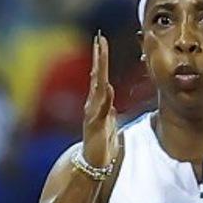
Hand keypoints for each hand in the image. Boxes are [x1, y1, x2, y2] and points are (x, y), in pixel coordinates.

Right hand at [82, 33, 117, 169]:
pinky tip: (108, 88)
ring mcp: (93, 114)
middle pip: (97, 77)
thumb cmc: (103, 142)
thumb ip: (108, 106)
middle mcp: (93, 105)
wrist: (95, 163)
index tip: (102, 41)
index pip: (100, 76)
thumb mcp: (109, 120)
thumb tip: (109, 91)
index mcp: (98, 102)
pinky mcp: (95, 127)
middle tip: (100, 39)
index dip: (101, 59)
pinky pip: (101, 111)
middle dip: (99, 58)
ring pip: (97, 90)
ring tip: (101, 57)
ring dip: (100, 73)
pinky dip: (104, 100)